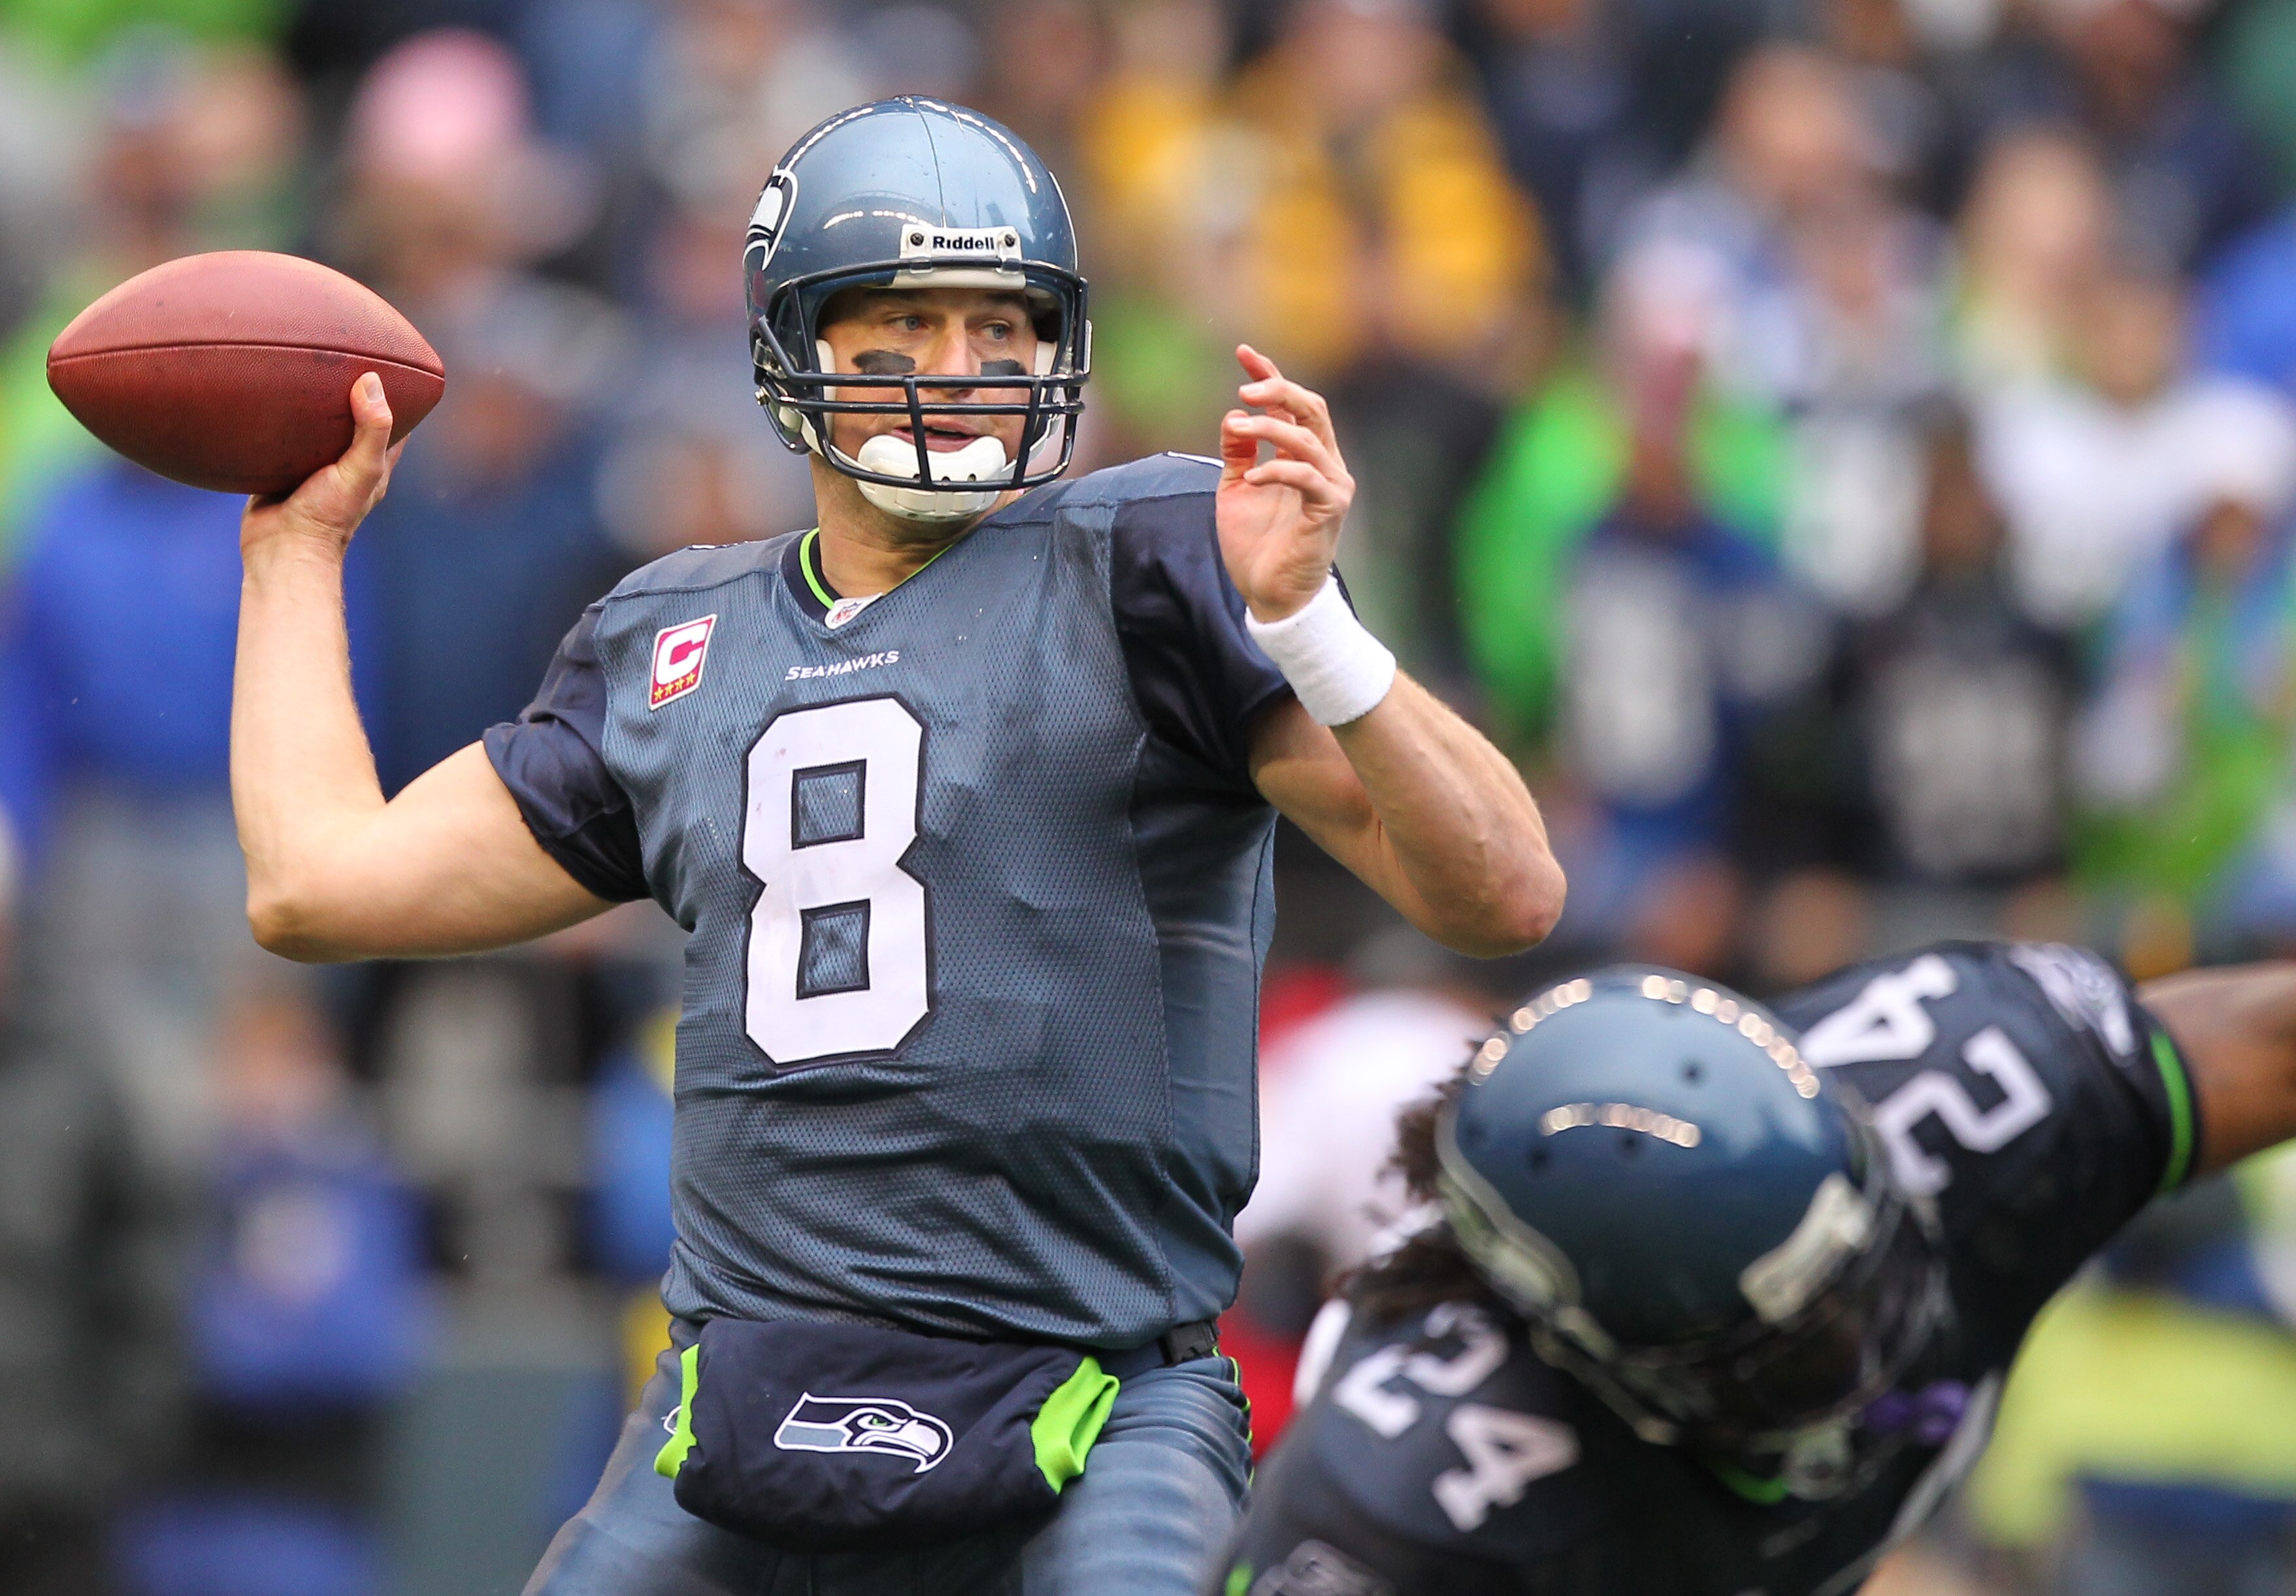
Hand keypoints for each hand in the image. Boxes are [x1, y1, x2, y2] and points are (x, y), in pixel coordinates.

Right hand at [240, 372, 404, 563]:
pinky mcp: (280, 471)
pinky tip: (266, 397)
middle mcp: (344, 465)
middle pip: (352, 422)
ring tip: (301, 368)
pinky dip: (278, 421)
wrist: (280, 548)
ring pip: (314, 429)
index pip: (394, 425)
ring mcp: (311, 468)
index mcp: (373, 466)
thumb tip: (372, 380)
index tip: (391, 365)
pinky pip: (280, 440)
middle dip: (349, 394)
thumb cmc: (327, 515)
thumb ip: (371, 429)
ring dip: (310, 406)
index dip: (398, 398)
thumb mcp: (360, 470)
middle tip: (339, 356)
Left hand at [1217, 345, 1354, 621]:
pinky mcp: (1330, 510)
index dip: (1269, 376)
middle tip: (1245, 390)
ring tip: (1238, 427)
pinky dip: (1277, 470)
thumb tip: (1232, 417)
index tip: (1243, 352)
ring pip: (1307, 438)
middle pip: (1312, 408)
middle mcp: (1324, 464)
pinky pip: (1306, 477)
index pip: (1292, 405)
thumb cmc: (1257, 546)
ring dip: (1270, 428)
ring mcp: (1331, 486)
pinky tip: (1252, 478)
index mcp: (1303, 456)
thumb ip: (1238, 454)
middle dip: (1278, 391)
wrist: (1270, 596)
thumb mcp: (1236, 490)